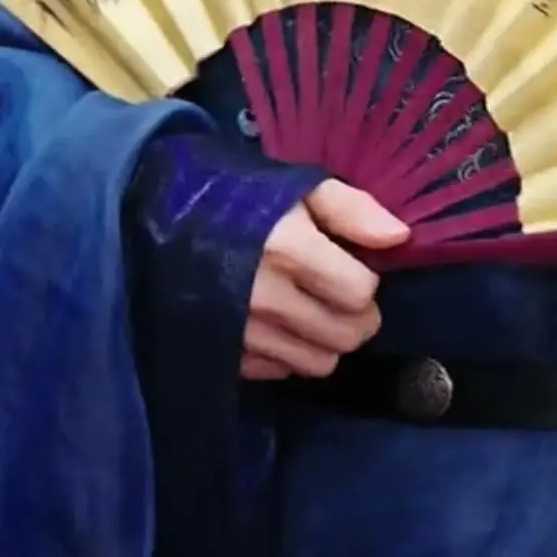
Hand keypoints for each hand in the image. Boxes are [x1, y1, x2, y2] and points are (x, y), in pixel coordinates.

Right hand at [241, 178, 408, 381]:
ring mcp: (242, 332)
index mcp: (287, 247)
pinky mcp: (223, 353)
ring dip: (325, 340)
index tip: (352, 264)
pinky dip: (288, 354)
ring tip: (310, 308)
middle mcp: (266, 297)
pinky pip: (280, 372)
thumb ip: (351, 208)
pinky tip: (277, 323)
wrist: (155, 215)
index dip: (365, 278)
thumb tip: (401, 237)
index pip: (360, 292)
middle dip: (355, 316)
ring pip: (318, 363)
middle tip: (340, 291)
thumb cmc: (235, 193)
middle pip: (345, 335)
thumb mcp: (296, 184)